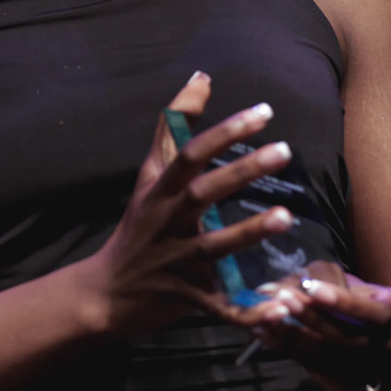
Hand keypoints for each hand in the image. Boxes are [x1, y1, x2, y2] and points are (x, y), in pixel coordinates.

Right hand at [74, 72, 297, 338]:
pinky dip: (249, 312)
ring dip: (248, 233)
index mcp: (160, 192)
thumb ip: (175, 128)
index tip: (263, 112)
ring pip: (214, 247)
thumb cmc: (138, 227)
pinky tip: (281, 310)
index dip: (224, 132)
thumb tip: (201, 78)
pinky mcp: (187, 298)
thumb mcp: (149, 176)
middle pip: (202, 193)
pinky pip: (221, 306)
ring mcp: (176, 262)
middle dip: (241, 171)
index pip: (190, 154)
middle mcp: (166, 223)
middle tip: (284, 150)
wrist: (105, 293)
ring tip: (285, 217)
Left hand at [249, 264, 390, 390]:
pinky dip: (286, 348)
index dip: (343, 302)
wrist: (382, 350)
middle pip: (348, 336)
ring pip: (327, 356)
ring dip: (291, 335)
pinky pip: (312, 367)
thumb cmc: (363, 305)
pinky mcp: (346, 385)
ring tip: (265, 316)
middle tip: (281, 299)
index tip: (312, 288)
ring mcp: (370, 371)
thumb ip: (324, 281)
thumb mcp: (354, 285)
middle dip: (311, 317)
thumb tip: (282, 282)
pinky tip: (265, 333)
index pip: (374, 311)